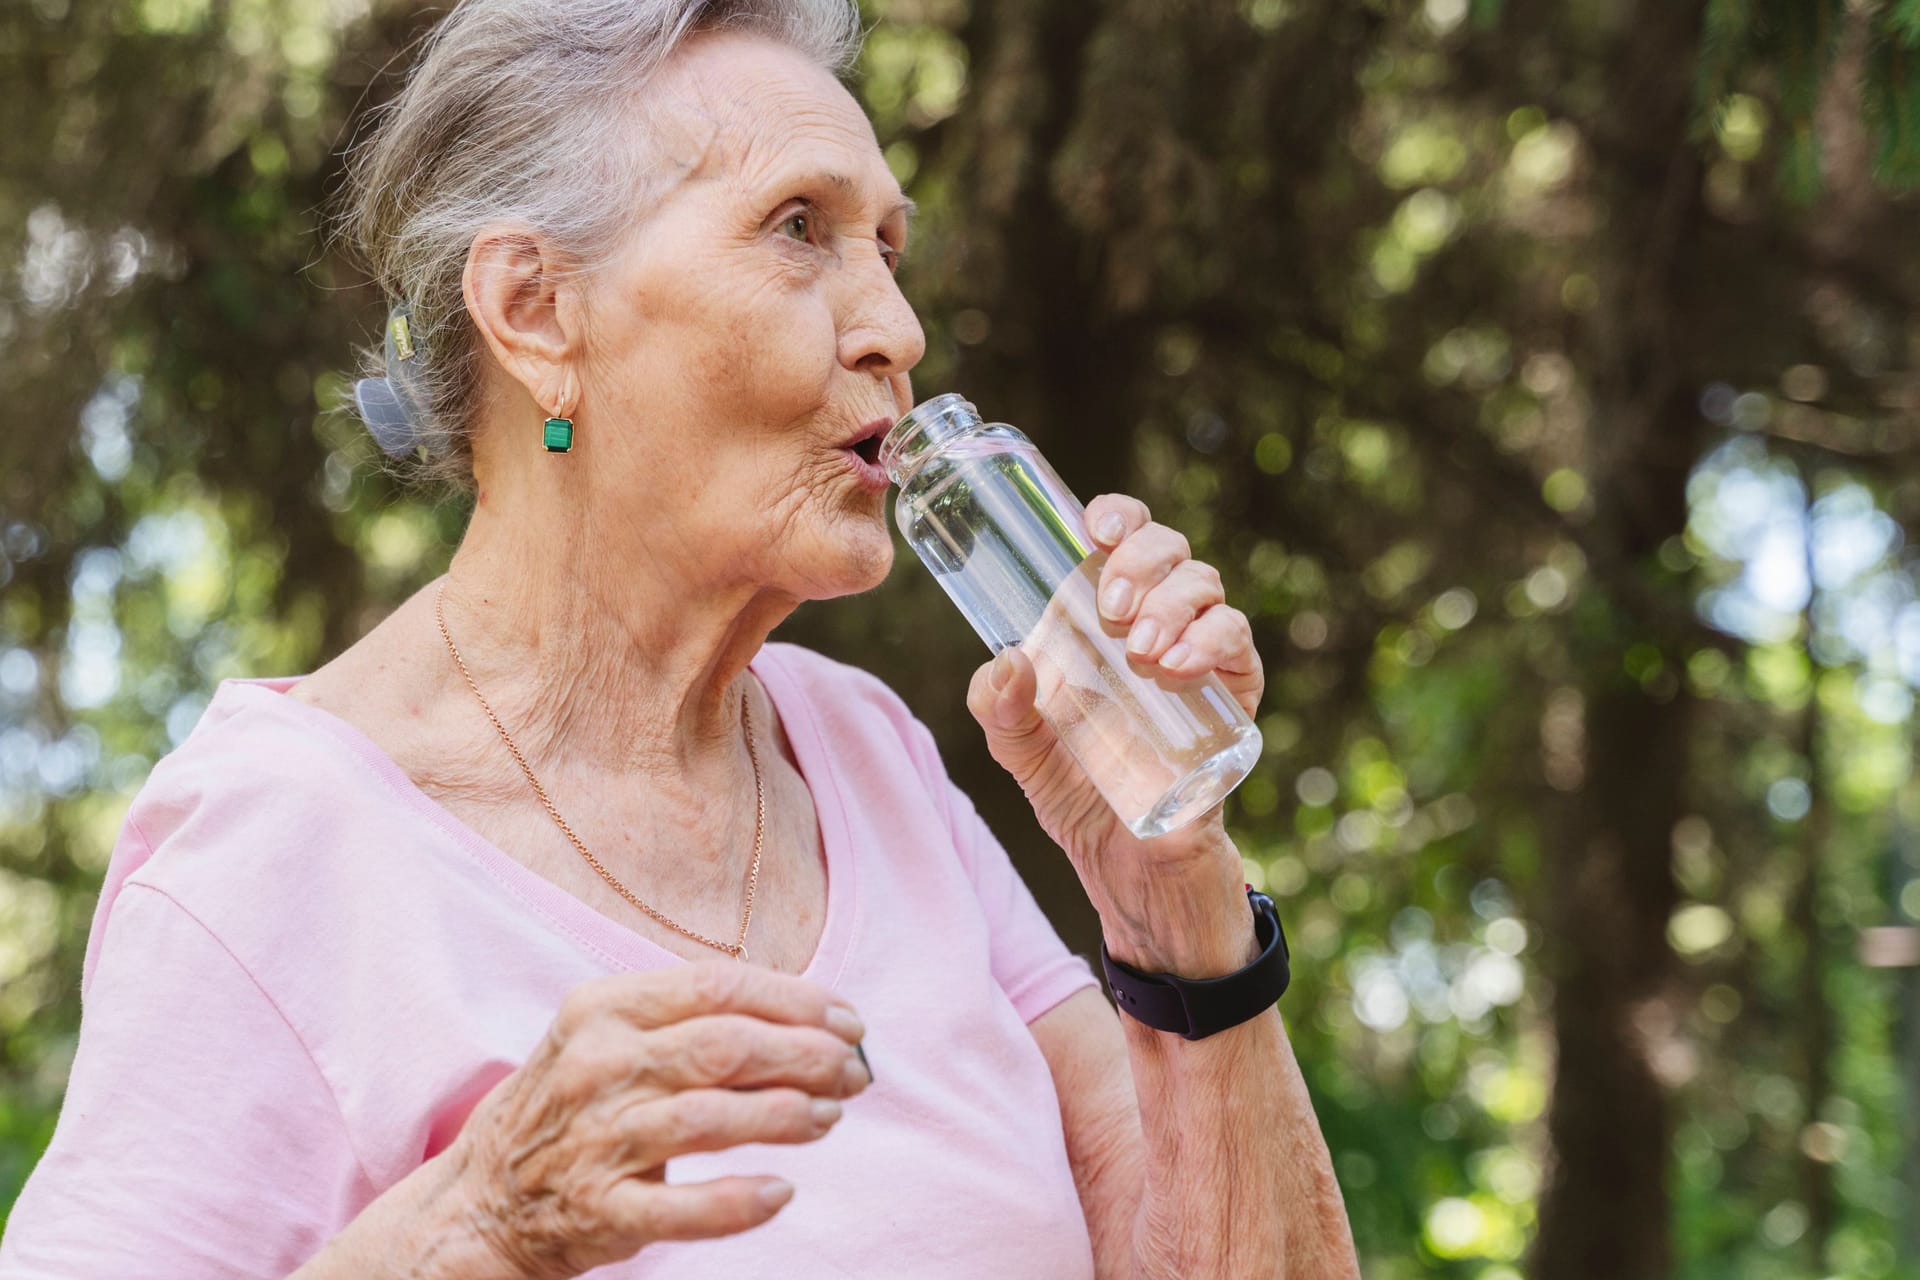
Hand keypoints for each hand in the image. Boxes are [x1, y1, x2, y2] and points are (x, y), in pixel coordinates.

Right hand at [445, 963, 869, 1279]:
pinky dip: (738, 1202)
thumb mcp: (614, 1036)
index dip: (798, 1001)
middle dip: (808, 1056)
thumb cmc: (576, 1102)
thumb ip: (696, 1019)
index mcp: (605, 1007)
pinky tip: (781, 1192)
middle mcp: (597, 1066)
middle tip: (855, 1073)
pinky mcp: (598, 1210)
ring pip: (710, 1120)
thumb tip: (814, 1020)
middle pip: (725, 1047)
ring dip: (786, 1117)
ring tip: (829, 1118)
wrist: (481, 1198)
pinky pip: (681, 1208)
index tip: (850, 1021)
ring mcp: (596, 1139)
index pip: (719, 986)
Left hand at [966, 495, 1264, 972]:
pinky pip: (1240, 648)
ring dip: (1173, 602)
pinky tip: (1175, 663)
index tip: (1095, 525)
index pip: (1126, 542)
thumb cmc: (1080, 798)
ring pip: (1209, 588)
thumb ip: (998, 707)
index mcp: (1107, 622)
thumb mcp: (1020, 751)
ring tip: (1137, 648)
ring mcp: (1202, 664)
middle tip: (1109, 603)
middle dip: (1143, 558)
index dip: (1120, 516)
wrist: (1132, 877)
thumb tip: (1006, 659)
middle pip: (1172, 552)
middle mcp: (1160, 629)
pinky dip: (1211, 641)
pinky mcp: (1235, 705)